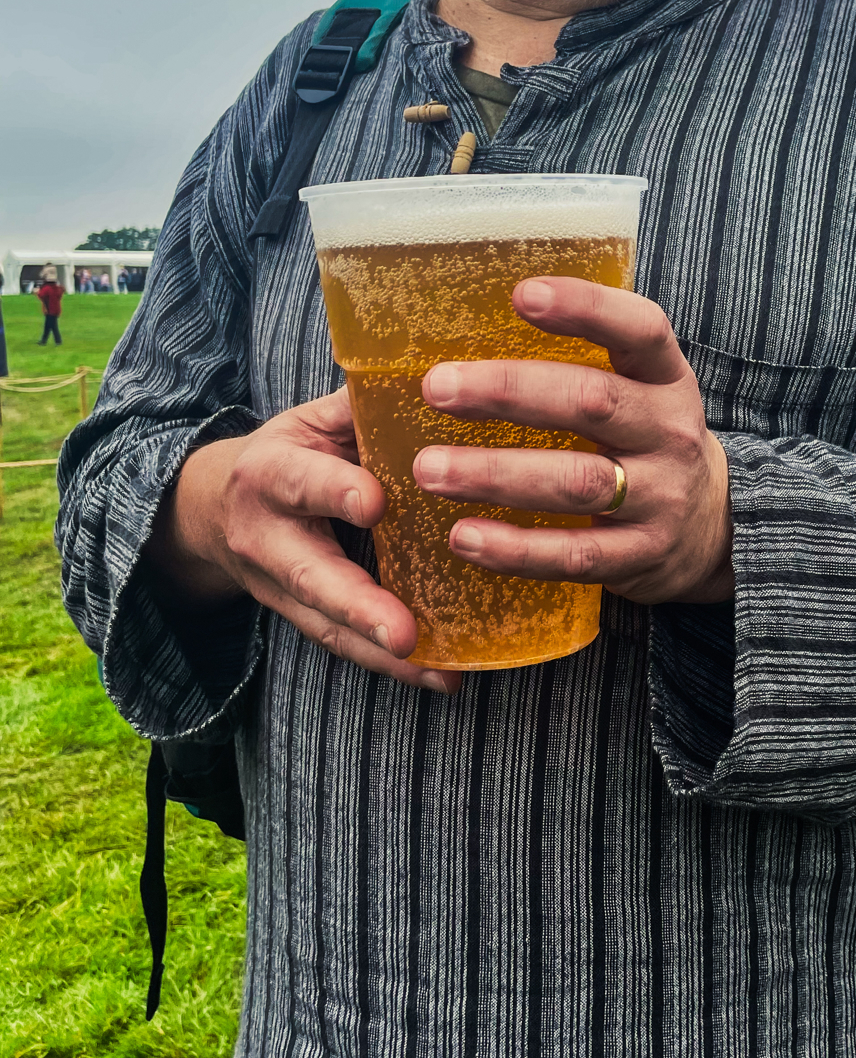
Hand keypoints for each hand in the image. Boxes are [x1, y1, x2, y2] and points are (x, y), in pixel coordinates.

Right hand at [148, 389, 459, 692]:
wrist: (211, 510)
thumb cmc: (288, 454)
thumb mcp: (309, 419)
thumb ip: (359, 408)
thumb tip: (429, 380)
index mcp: (271, 473)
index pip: (303, 482)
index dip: (336, 492)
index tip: (378, 502)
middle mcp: (267, 536)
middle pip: (310, 576)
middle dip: (359, 605)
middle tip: (405, 633)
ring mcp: (279, 586)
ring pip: (327, 626)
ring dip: (383, 655)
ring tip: (439, 673)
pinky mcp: (299, 617)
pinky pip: (343, 646)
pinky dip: (391, 668)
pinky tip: (443, 677)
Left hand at [413, 278, 732, 605]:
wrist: (713, 526)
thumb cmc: (645, 439)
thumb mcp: (639, 390)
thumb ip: (579, 363)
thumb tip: (466, 334)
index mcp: (666, 377)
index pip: (640, 329)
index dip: (586, 308)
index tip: (522, 294)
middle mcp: (670, 432)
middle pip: (592, 402)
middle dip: (509, 393)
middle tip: (438, 388)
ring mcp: (661, 497)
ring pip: (576, 481)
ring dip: (496, 474)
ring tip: (429, 469)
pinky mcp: (641, 555)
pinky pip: (574, 554)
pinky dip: (515, 549)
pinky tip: (464, 536)